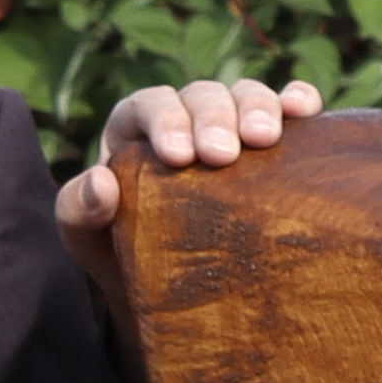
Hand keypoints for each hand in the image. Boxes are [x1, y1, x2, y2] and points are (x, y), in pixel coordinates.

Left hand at [55, 75, 328, 289]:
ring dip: (258, 107)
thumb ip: (76, 211)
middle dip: (214, 118)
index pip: (149, 105)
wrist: (171, 288)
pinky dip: (296, 101)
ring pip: (245, 94)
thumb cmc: (122, 254)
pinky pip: (286, 107)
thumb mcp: (85, 239)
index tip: (179, 157)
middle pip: (201, 95)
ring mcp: (231, 126)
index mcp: (135, 129)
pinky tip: (305, 109)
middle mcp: (185, 117)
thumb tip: (100, 182)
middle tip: (224, 154)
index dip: (166, 121)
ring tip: (266, 139)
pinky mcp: (269, 145)